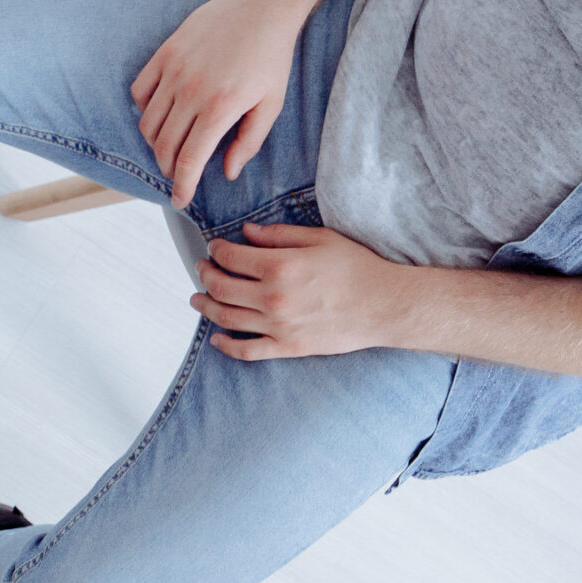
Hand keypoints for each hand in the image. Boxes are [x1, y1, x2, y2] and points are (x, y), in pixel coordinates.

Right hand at [131, 0, 301, 208]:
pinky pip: (140, 92)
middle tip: (178, 173)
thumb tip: (228, 172)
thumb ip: (249, 141)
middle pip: (163, 146)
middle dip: (168, 168)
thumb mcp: (272, 103)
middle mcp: (191, 91)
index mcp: (220, 107)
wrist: (262, 3)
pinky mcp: (164, 54)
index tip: (180, 200)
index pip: (189, 160)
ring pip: (148, 123)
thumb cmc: (271, 55)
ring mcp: (174, 71)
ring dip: (155, 143)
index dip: (182, 186)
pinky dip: (145, 109)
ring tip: (169, 145)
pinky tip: (162, 112)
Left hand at [191, 224, 407, 360]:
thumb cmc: (356, 268)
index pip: (231, 258)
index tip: (213, 248)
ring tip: (197, 299)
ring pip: (226, 318)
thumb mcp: (320, 239)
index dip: (216, 251)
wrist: (383, 305)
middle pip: (221, 288)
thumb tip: (246, 231)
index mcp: (280, 266)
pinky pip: (245, 351)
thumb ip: (279, 234)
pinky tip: (216, 337)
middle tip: (201, 269)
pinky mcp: (286, 347)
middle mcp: (273, 298)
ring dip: (206, 307)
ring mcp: (277, 326)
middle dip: (205, 276)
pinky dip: (225, 345)